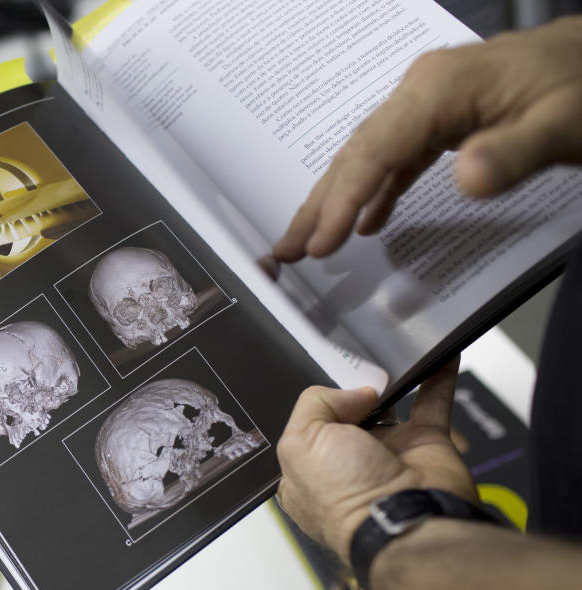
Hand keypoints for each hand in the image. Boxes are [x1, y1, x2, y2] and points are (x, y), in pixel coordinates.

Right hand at [272, 16, 581, 262]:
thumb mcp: (564, 123)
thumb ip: (513, 154)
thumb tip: (464, 183)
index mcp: (439, 88)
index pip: (375, 150)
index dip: (342, 200)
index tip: (319, 245)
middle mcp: (422, 91)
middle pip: (356, 152)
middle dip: (318, 204)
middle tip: (285, 250)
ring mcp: (429, 103)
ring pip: (368, 155)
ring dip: (336, 199)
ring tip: (308, 241)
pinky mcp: (441, 118)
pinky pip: (396, 158)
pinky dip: (375, 191)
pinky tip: (366, 222)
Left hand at [275, 358, 477, 562]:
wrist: (409, 519)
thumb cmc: (346, 496)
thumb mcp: (301, 443)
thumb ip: (314, 404)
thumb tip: (356, 393)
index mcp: (309, 469)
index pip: (306, 426)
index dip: (315, 405)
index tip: (325, 382)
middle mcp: (348, 463)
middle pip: (347, 411)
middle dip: (352, 387)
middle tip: (358, 364)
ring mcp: (389, 453)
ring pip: (391, 403)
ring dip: (392, 377)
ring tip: (389, 350)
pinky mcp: (426, 445)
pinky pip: (433, 401)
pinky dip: (438, 376)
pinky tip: (439, 352)